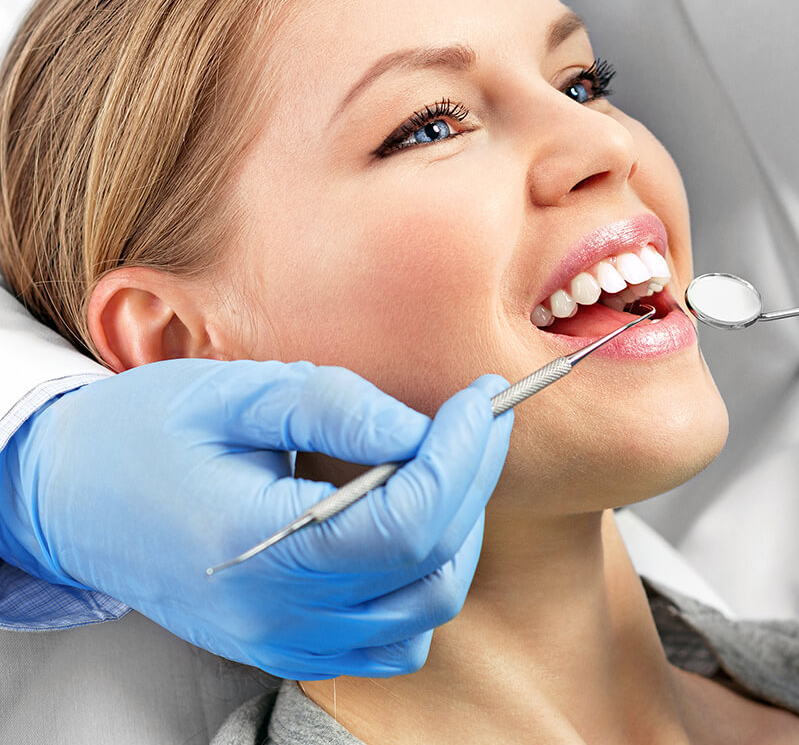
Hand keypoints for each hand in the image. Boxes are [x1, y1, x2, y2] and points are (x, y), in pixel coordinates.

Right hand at [0, 359, 511, 678]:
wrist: (71, 499)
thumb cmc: (142, 434)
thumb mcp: (229, 393)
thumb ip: (330, 406)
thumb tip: (419, 428)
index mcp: (256, 546)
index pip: (404, 521)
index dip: (460, 456)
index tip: (482, 400)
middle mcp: (275, 613)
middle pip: (428, 564)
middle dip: (472, 479)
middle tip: (480, 417)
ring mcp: (283, 642)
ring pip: (423, 610)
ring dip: (457, 534)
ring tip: (447, 466)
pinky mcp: (288, 649)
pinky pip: (392, 642)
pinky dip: (423, 587)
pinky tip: (412, 529)